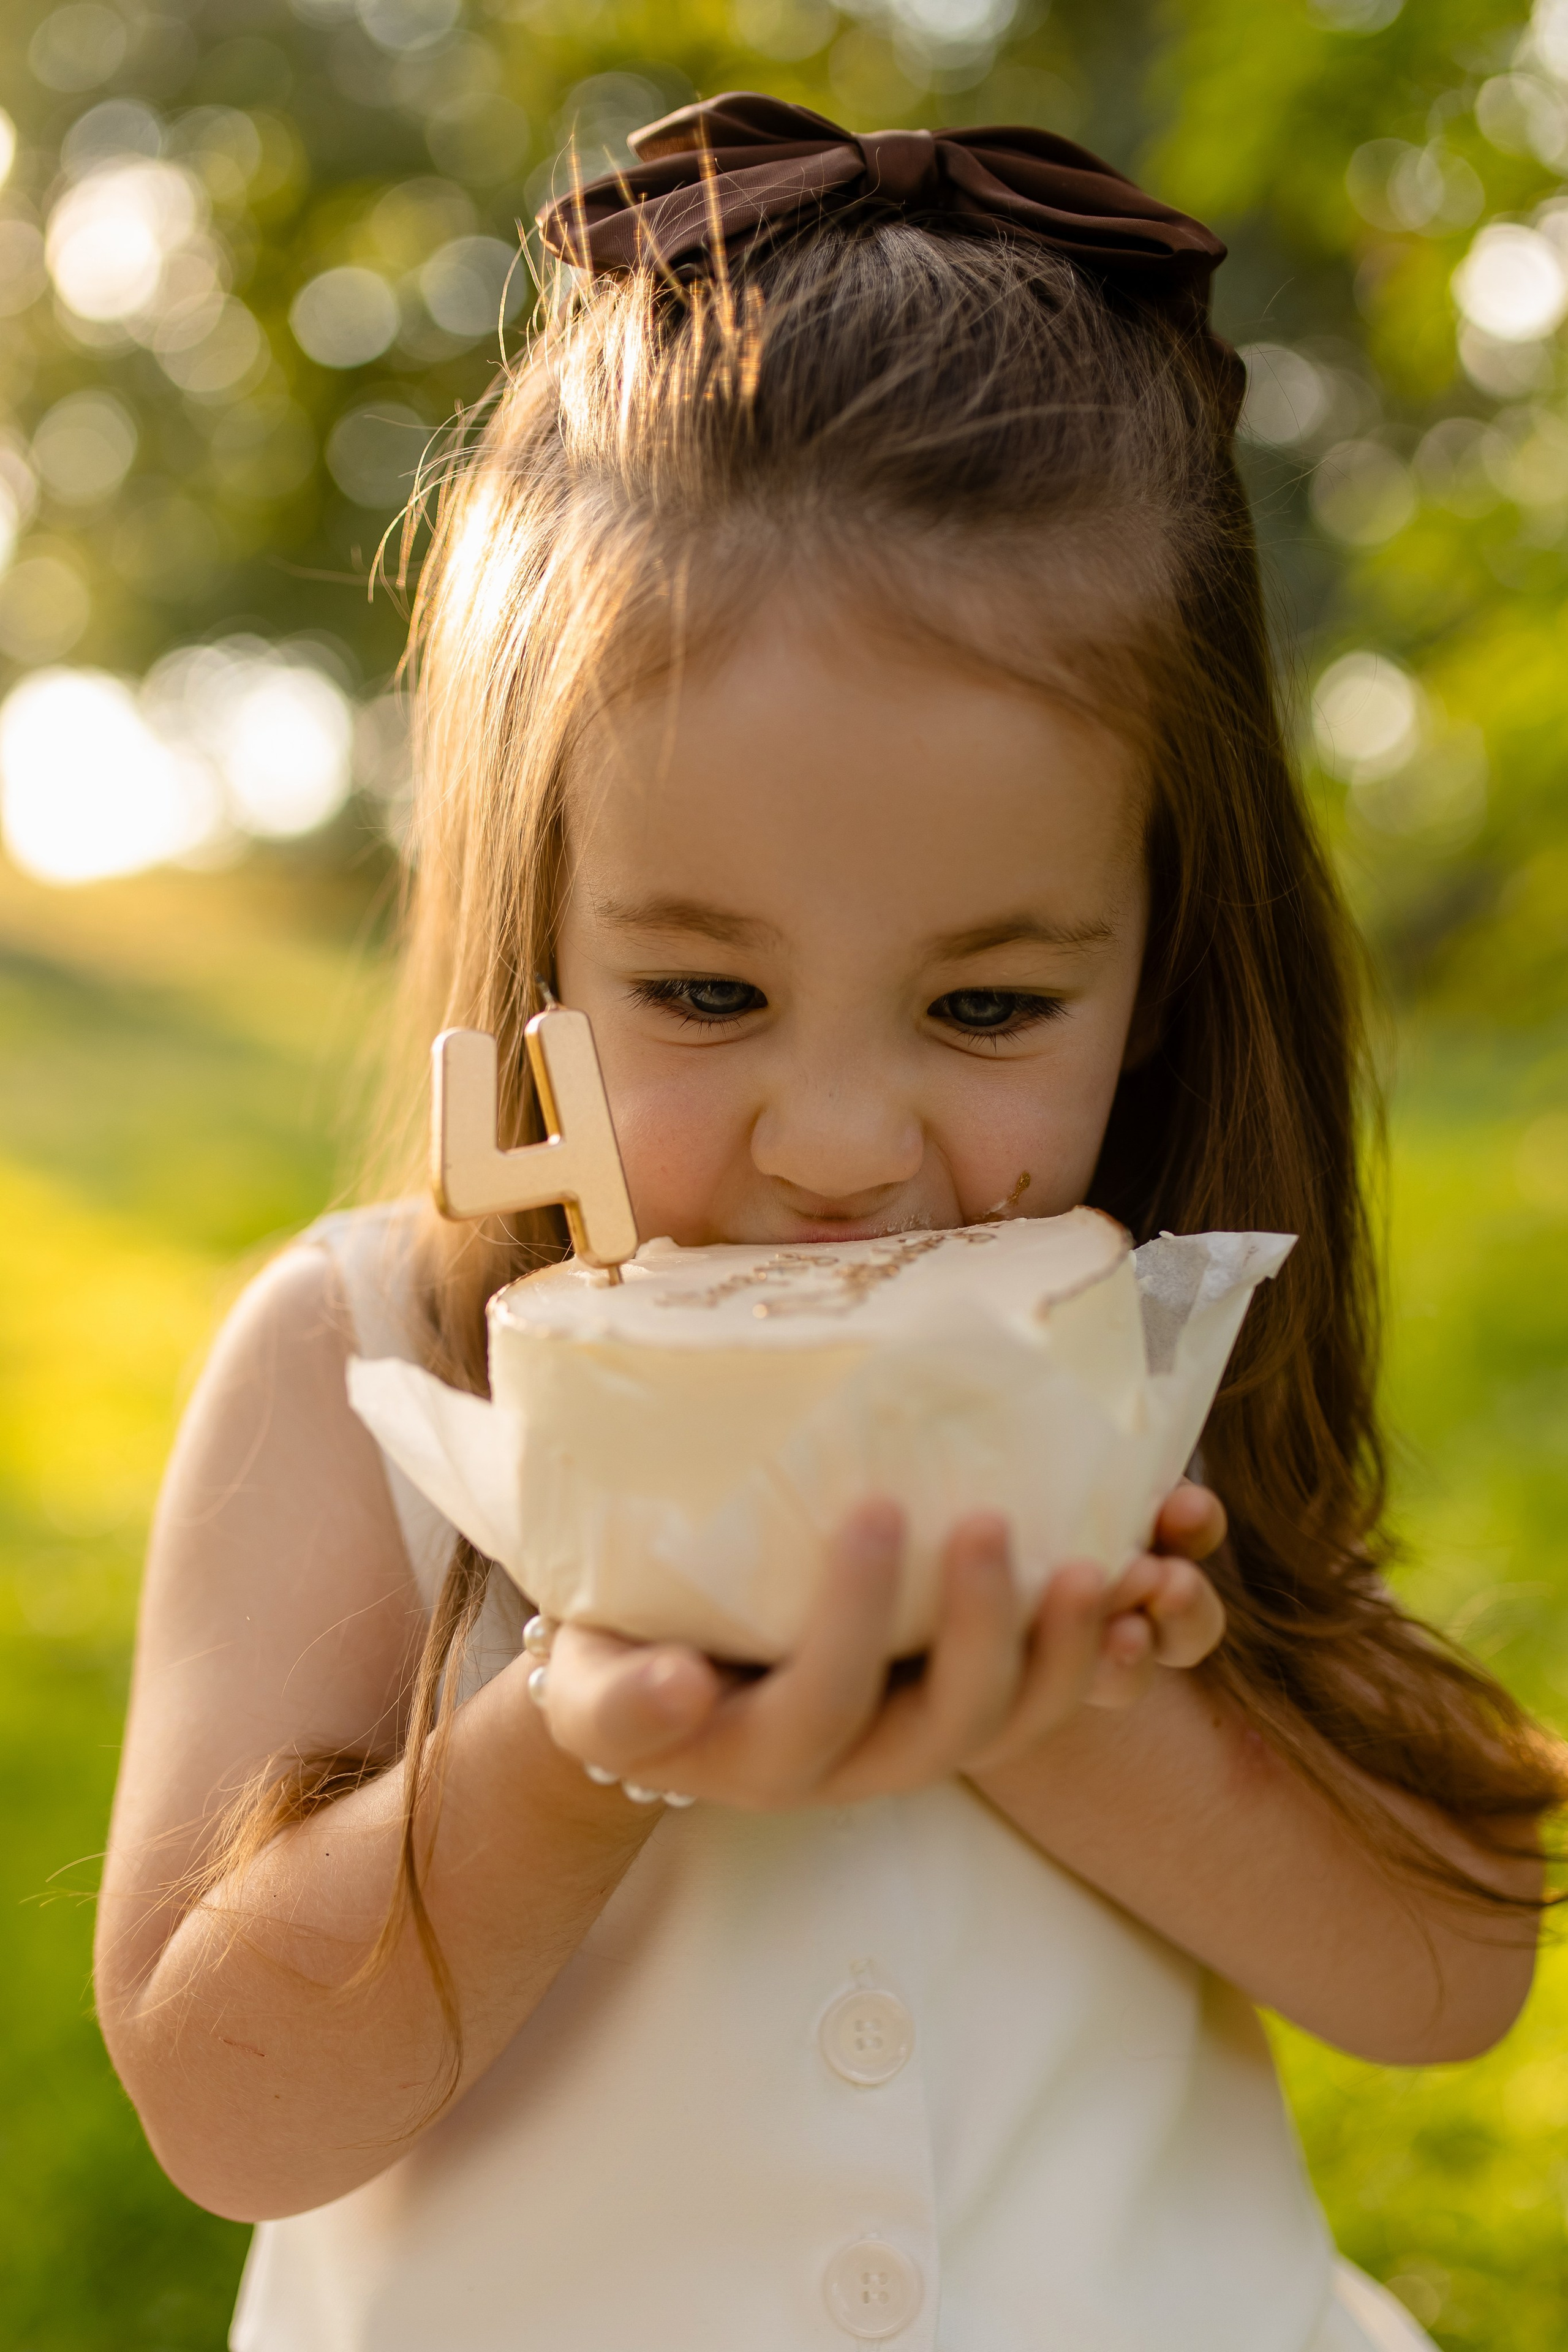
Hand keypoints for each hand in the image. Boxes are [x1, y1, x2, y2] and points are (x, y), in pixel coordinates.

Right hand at [535, 1485, 1227, 1811]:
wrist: (654, 1684)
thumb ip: (618, 1701)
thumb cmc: (615, 1662)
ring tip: (1094, 1563)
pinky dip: (1086, 1655)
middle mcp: (852, 1770)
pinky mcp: (953, 1702)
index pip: (822, 1702)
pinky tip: (1123, 1588)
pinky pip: (1038, 1700)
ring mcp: (913, 1741)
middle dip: (979, 1631)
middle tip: (989, 1520)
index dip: (855, 1618)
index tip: (878, 1507)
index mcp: (760, 1761)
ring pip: (1009, 1728)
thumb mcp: (588, 1687)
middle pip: (942, 1731)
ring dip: (1060, 1654)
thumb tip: (678, 1690)